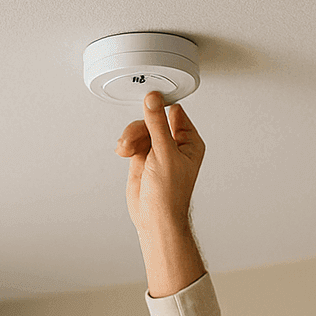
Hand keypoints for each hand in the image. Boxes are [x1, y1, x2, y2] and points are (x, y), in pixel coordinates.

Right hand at [118, 91, 204, 235]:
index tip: (148, 100)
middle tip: (134, 139)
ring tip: (127, 150)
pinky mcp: (143, 157)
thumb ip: (157, 124)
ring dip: (130, 137)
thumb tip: (154, 99)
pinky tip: (125, 153)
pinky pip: (131, 140)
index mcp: (190, 142)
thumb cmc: (169, 194)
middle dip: (140, 128)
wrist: (154, 216)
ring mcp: (158, 150)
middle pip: (153, 119)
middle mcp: (175, 145)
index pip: (176, 112)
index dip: (161, 105)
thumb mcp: (164, 152)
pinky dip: (126, 144)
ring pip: (140, 129)